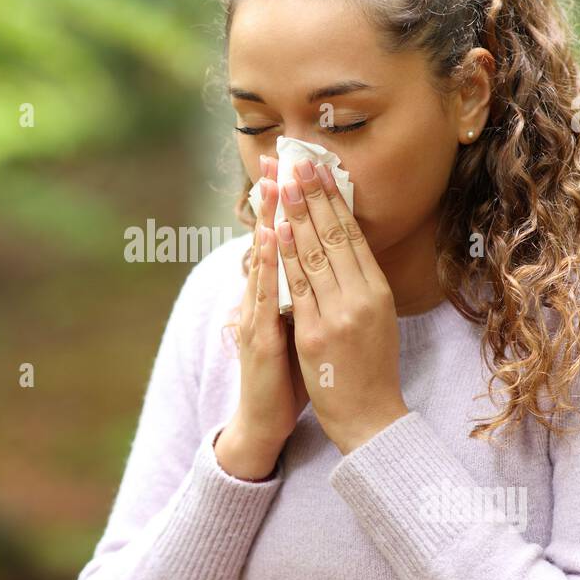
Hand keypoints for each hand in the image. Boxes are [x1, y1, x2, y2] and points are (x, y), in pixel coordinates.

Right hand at [217, 156, 309, 478]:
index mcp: (274, 297)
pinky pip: (266, 292)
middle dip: (275, 197)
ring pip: (264, 258)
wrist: (264, 422)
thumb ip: (305, 300)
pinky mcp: (259, 335)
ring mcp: (257, 314)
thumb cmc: (287, 378)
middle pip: (268, 239)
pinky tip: (273, 235)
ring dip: (269, 217)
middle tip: (275, 157)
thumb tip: (322, 272)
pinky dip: (269, 261)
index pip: (280, 241)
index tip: (290, 169)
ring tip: (275, 181)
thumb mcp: (299, 331)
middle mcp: (261, 299)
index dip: (284, 205)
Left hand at [275, 158, 409, 453]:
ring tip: (283, 180)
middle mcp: (362, 297)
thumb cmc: (370, 370)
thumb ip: (361, 287)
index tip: (319, 168)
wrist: (371, 419)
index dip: (334, 198)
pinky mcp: (316, 334)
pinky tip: (278, 228)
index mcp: (378, 292)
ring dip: (297, 213)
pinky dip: (288, 254)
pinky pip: (299, 287)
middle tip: (297, 160)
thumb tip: (346, 250)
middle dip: (313, 194)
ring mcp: (340, 314)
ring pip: (315, 253)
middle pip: (334, 235)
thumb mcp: (376, 321)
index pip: (353, 234)